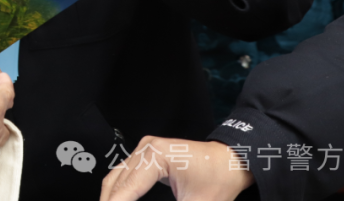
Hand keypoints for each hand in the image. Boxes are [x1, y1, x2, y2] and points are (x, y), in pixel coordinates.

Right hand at [100, 138, 253, 200]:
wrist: (231, 161)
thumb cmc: (219, 181)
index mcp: (156, 157)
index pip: (128, 189)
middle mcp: (145, 148)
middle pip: (116, 182)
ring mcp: (143, 148)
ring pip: (116, 177)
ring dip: (111, 198)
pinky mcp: (145, 153)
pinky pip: (124, 173)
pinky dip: (119, 191)